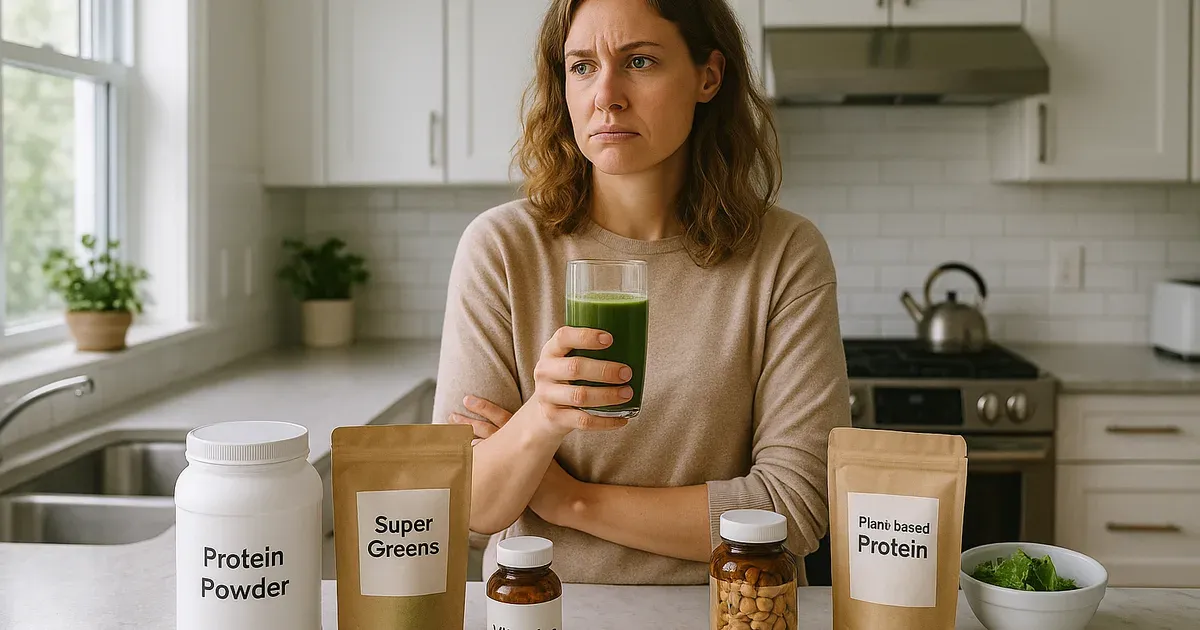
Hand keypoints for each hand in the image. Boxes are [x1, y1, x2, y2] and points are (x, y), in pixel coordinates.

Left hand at [449, 395, 581, 525]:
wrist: (565, 498)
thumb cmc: (558, 478)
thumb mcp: (548, 453)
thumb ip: (537, 442)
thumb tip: (528, 433)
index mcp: (526, 437)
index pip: (501, 416)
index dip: (483, 408)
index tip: (468, 399)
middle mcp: (516, 447)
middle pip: (486, 430)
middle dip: (468, 421)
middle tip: (452, 414)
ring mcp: (510, 464)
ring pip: (482, 448)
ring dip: (466, 440)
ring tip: (451, 436)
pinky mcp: (506, 480)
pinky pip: (483, 469)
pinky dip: (471, 463)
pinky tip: (459, 461)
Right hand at [528, 326, 633, 436]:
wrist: (544, 413)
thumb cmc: (566, 379)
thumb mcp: (568, 360)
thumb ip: (588, 352)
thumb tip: (632, 346)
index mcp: (551, 351)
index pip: (564, 337)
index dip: (586, 337)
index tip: (609, 339)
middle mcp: (545, 371)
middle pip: (574, 368)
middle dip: (604, 371)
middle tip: (626, 373)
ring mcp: (547, 396)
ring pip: (580, 396)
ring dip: (607, 395)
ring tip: (627, 394)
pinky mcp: (554, 418)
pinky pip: (583, 421)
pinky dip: (605, 421)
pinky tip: (622, 419)